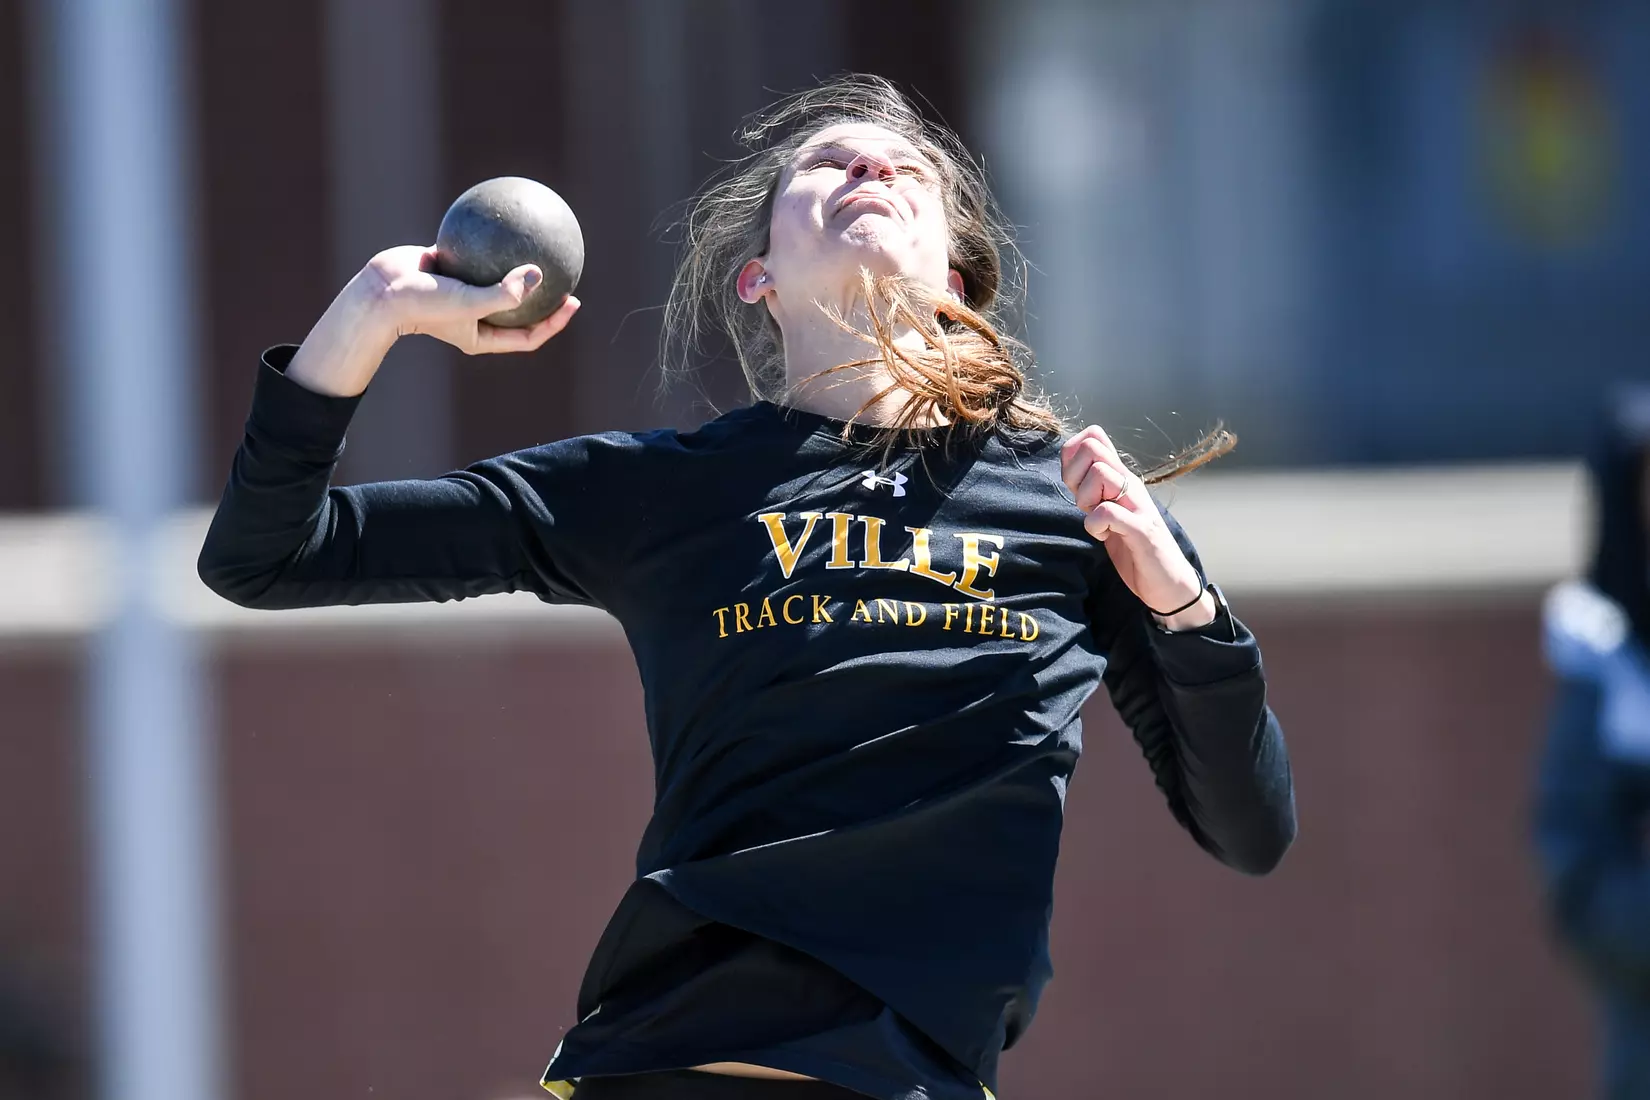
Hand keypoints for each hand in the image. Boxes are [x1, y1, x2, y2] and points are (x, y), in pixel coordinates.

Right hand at [360, 244, 578, 355]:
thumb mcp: (470, 303)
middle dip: (542, 297)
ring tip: (539, 245)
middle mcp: (474, 316)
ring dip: (515, 266)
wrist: (382, 289)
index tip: (572, 303)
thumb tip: (539, 274)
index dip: (552, 323)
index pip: (527, 335)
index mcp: (481, 334)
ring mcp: (462, 292)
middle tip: (565, 277)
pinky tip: (504, 221)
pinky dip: (489, 242)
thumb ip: (505, 293)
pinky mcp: (450, 269)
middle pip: (517, 309)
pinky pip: (476, 254)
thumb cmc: (425, 304)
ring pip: (496, 278)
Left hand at [1061, 424, 1213, 626]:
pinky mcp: (1142, 530)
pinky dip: (1095, 525)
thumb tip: (1067, 468)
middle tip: (1084, 504)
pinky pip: (1107, 512)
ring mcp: (1138, 505)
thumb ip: (1091, 490)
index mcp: (1120, 477)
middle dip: (1075, 476)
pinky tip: (1103, 536)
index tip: (1073, 485)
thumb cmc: (1133, 547)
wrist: (1167, 583)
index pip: (1092, 437)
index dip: (1071, 456)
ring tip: (1096, 522)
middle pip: (1091, 448)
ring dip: (1086, 500)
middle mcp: (1130, 484)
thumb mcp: (1107, 511)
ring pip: (1100, 474)